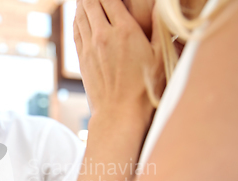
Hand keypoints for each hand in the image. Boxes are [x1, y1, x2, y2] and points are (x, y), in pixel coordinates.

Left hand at [74, 0, 163, 125]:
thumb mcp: (159, 57)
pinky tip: (79, 15)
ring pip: (81, 16)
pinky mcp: (82, 59)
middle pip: (91, 3)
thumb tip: (161, 7)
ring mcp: (90, 47)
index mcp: (125, 31)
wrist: (119, 113)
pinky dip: (77, 19)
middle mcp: (104, 36)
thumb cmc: (145, 88)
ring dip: (82, 3)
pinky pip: (76, 31)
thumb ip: (159, 29)